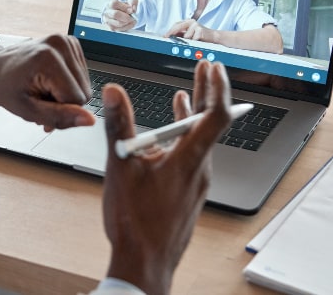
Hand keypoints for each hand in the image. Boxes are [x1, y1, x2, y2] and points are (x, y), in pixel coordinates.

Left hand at [0, 34, 95, 131]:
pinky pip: (82, 75)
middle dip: (65, 103)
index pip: (78, 99)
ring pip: (85, 85)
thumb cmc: (6, 87)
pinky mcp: (71, 43)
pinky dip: (68, 82)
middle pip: (84, 92)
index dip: (62, 111)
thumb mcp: (29, 110)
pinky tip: (51, 80)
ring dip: (66, 93)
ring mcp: (67, 41)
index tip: (43, 107)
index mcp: (48, 58)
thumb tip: (89, 120)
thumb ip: (60, 117)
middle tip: (42, 99)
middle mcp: (60, 44)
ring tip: (44, 89)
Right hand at [101, 60, 231, 294]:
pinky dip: (185, 137)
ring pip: (201, 140)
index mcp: (189, 160)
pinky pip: (193, 155)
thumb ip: (119, 126)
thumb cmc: (136, 223)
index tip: (212, 68)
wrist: (145, 264)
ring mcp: (196, 182)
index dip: (217, 87)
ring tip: (189, 92)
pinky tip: (172, 134)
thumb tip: (115, 93)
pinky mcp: (188, 192)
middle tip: (205, 68)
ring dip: (194, 114)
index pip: (216, 115)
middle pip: (211, 123)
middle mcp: (200, 169)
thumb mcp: (121, 167)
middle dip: (207, 92)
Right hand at [102, 0, 137, 30]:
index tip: (131, 10)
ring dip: (128, 22)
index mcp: (110, 4)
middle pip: (115, 14)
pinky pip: (121, 29)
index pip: (114, 4)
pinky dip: (128, 27)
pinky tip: (129, 23)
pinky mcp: (112, 29)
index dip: (124, 7)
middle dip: (126, 16)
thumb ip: (132, 2)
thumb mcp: (130, 1)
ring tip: (132, 20)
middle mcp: (107, 13)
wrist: (122, 14)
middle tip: (132, 17)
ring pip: (119, 23)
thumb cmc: (125, 7)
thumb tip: (133, 9)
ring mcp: (108, 21)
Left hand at [165, 18, 215, 42]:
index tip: (165, 36)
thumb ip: (181, 34)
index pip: (176, 24)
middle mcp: (191, 22)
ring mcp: (196, 25)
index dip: (170, 30)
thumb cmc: (201, 36)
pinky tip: (198, 41)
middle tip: (167, 37)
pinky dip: (194, 42)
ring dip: (188, 41)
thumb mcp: (190, 34)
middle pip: (178, 26)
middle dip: (171, 33)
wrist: (214, 37)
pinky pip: (193, 39)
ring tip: (194, 41)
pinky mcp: (200, 30)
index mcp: (188, 22)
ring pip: (186, 36)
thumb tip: (170, 36)